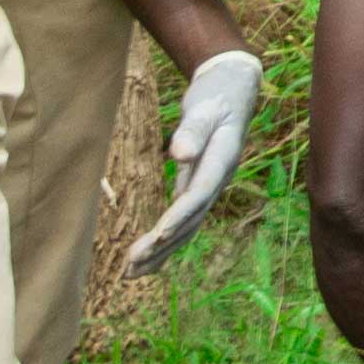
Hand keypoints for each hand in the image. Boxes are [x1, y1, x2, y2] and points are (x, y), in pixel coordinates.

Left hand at [131, 48, 263, 277]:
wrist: (232, 90)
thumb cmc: (216, 94)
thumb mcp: (206, 105)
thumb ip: (194, 129)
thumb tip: (181, 154)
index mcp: (222, 160)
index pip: (199, 194)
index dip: (178, 216)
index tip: (156, 236)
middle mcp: (218, 180)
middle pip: (191, 220)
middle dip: (162, 245)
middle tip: (131, 266)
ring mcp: (209, 186)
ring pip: (187, 227)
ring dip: (161, 252)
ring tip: (130, 273)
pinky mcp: (198, 187)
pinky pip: (183, 220)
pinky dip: (165, 240)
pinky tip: (148, 256)